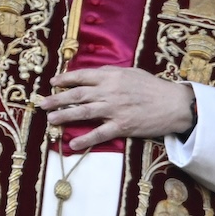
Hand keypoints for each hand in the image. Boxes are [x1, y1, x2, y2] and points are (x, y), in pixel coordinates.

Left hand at [40, 66, 194, 150]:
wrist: (173, 104)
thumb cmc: (153, 87)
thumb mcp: (131, 72)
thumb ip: (111, 74)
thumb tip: (93, 76)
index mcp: (111, 75)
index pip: (82, 76)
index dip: (65, 79)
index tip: (53, 82)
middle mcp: (109, 91)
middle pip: (77, 95)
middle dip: (57, 99)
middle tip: (41, 103)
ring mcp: (114, 110)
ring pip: (83, 113)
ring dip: (64, 116)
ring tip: (50, 120)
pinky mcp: (121, 126)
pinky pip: (99, 134)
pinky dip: (84, 139)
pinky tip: (72, 143)